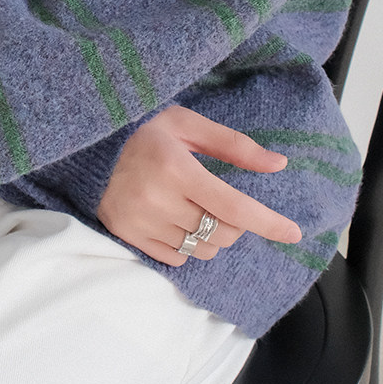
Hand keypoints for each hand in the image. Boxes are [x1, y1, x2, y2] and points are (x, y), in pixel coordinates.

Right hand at [97, 105, 301, 266]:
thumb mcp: (189, 125)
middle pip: (222, 233)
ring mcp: (140, 221)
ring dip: (212, 235)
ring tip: (196, 209)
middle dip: (235, 223)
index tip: (294, 233)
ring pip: (202, 249)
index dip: (268, 222)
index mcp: (176, 168)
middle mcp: (157, 199)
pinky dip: (187, 245)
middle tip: (221, 201)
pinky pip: (177, 258)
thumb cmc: (146, 132)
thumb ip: (235, 145)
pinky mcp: (127, 236)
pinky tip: (175, 220)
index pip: (233, 206)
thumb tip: (278, 164)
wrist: (88, 148)